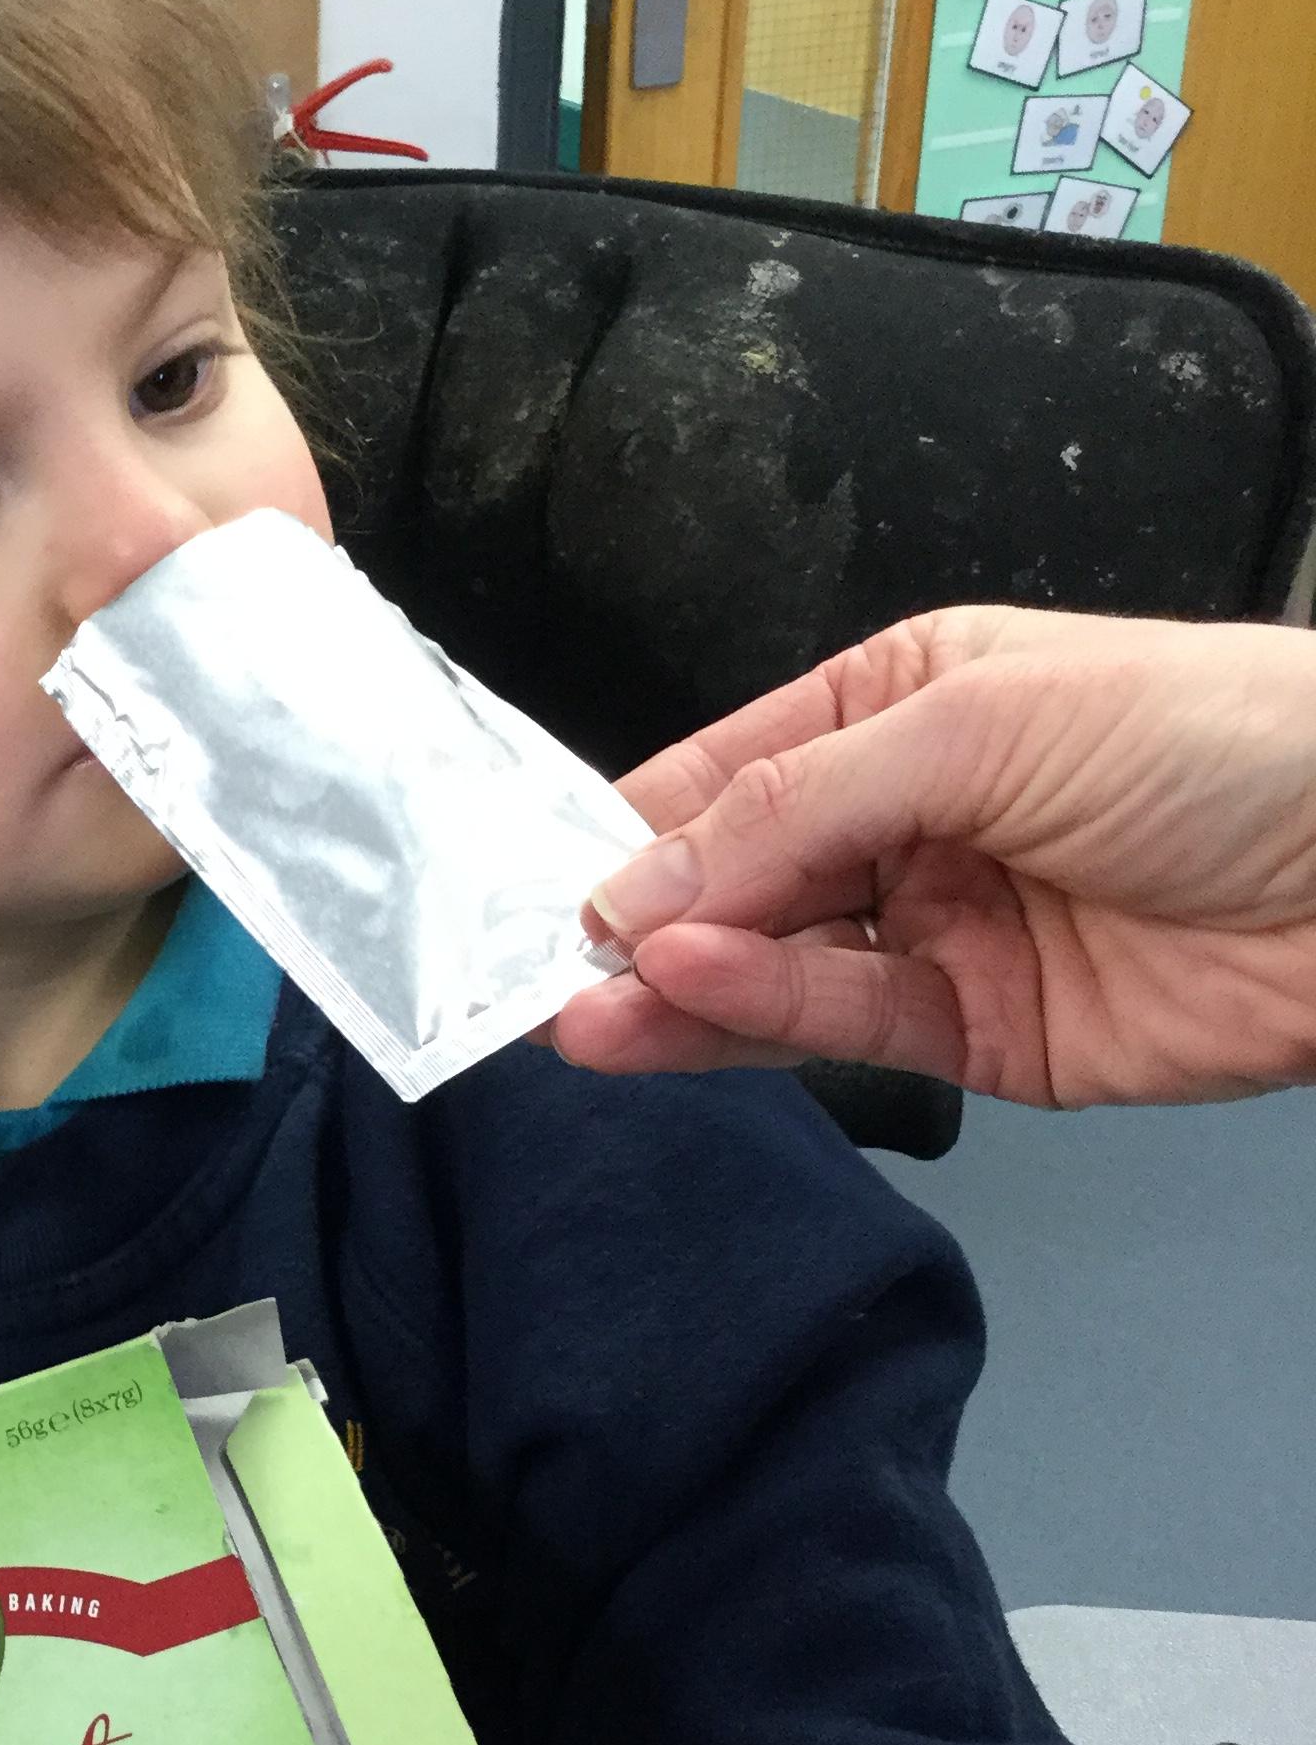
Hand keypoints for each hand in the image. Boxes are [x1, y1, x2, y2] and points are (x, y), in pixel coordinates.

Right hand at [548, 607, 1315, 1106]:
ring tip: (580, 1016)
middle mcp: (902, 819)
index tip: (532, 882)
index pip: (728, 769)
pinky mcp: (979, 1039)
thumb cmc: (1211, 735)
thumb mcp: (974, 724)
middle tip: (539, 970)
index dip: (631, 826)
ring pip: (773, 971)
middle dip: (638, 921)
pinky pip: (845, 1030)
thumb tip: (636, 884)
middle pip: (735, 879)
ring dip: (674, 993)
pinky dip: (759, 1021)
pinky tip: (682, 1004)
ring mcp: (939, 933)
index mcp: (898, 705)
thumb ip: (794, 805)